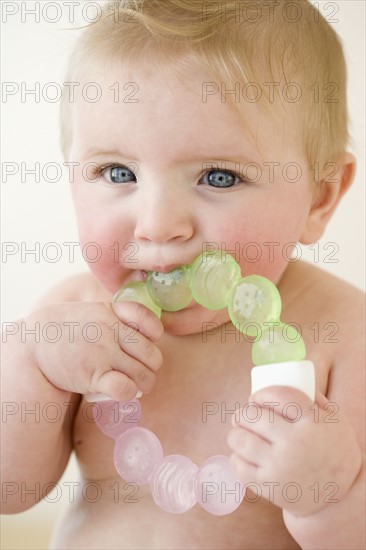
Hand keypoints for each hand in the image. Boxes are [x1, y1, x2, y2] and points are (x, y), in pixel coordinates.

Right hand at [26, 301, 163, 401]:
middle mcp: (110, 331)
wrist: (34, 345)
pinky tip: (123, 391)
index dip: (154, 333)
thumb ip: (116, 316)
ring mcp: (103, 353)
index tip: (149, 340)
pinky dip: (129, 393)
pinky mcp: (93, 376)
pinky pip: (125, 388)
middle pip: (152, 354)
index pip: (147, 319)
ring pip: (144, 374)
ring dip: (145, 384)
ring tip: (139, 385)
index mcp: (111, 312)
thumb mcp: (91, 312)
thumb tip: (145, 330)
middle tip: (145, 371)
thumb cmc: (67, 330)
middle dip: (152, 366)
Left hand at [227, 386, 362, 515]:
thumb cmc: (335, 451)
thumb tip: (289, 377)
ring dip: (236, 433)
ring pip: (239, 439)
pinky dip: (236, 458)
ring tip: (240, 433)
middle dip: (244, 413)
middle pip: (252, 416)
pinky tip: (242, 455)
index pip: (278, 396)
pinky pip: (238, 466)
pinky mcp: (269, 487)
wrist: (340, 497)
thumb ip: (314, 398)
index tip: (256, 398)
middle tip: (245, 415)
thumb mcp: (335, 419)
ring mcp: (279, 466)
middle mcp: (294, 443)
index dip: (262, 394)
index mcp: (312, 422)